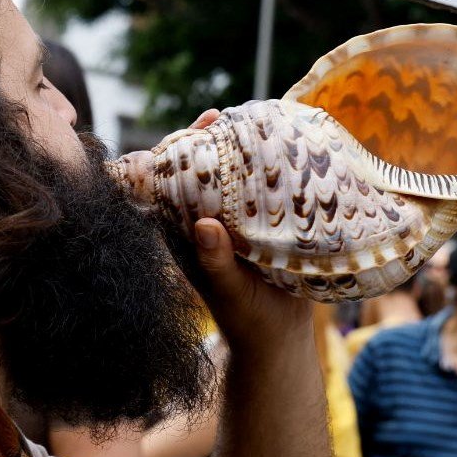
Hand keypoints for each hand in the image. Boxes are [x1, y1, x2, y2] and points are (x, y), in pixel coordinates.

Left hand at [185, 106, 311, 349]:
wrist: (279, 340)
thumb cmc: (247, 321)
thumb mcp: (230, 292)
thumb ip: (215, 262)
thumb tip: (203, 225)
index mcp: (188, 236)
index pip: (172, 186)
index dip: (175, 154)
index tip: (191, 130)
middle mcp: (208, 224)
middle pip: (203, 174)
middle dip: (210, 144)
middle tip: (224, 116)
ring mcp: (235, 225)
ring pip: (233, 180)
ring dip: (242, 153)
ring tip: (255, 123)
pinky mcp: (262, 229)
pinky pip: (262, 195)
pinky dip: (270, 173)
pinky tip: (285, 151)